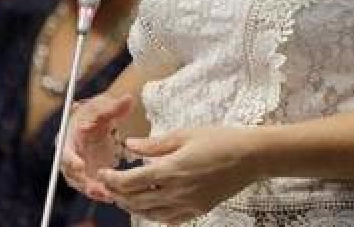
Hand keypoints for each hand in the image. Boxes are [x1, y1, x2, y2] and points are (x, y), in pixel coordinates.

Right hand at [59, 91, 136, 201]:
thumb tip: (128, 99)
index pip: (64, 152)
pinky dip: (101, 193)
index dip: (70, 160)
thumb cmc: (99, 111)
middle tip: (97, 188)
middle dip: (83, 182)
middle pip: (71, 173)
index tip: (80, 166)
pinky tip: (114, 197)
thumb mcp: (106, 106)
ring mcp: (79, 168)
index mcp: (67, 138)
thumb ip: (115, 105)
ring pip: (82, 184)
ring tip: (108, 196)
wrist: (102, 121)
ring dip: (94, 191)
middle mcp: (70, 156)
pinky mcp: (89, 176)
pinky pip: (93, 187)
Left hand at [97, 126, 260, 224]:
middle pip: (137, 201)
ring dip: (133, 207)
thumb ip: (155, 144)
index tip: (102, 174)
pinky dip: (155, 215)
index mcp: (171, 170)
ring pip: (150, 214)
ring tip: (124, 198)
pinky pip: (170, 219)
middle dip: (118, 195)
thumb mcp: (185, 134)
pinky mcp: (198, 210)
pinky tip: (150, 208)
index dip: (112, 180)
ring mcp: (188, 204)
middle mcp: (176, 192)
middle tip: (108, 187)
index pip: (132, 181)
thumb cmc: (221, 140)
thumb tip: (130, 145)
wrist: (251, 157)